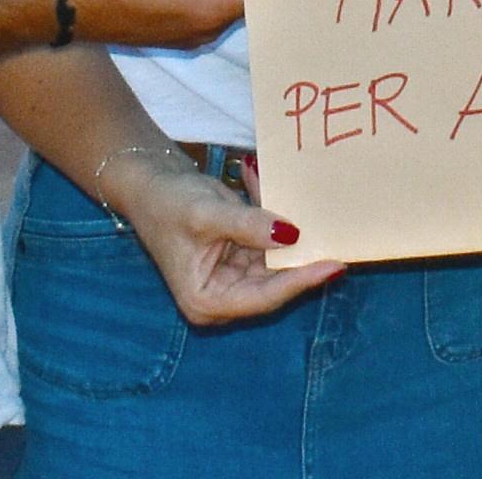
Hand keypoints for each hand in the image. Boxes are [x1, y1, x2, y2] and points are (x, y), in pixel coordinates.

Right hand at [107, 153, 339, 325]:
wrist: (148, 184)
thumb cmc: (167, 204)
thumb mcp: (207, 215)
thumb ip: (249, 226)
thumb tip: (293, 235)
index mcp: (209, 302)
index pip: (265, 297)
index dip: (301, 281)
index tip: (334, 266)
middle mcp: (223, 296)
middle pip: (275, 279)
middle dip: (299, 249)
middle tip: (332, 228)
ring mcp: (233, 275)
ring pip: (275, 254)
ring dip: (281, 222)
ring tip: (285, 191)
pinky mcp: (240, 254)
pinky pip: (267, 237)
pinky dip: (268, 211)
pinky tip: (256, 179)